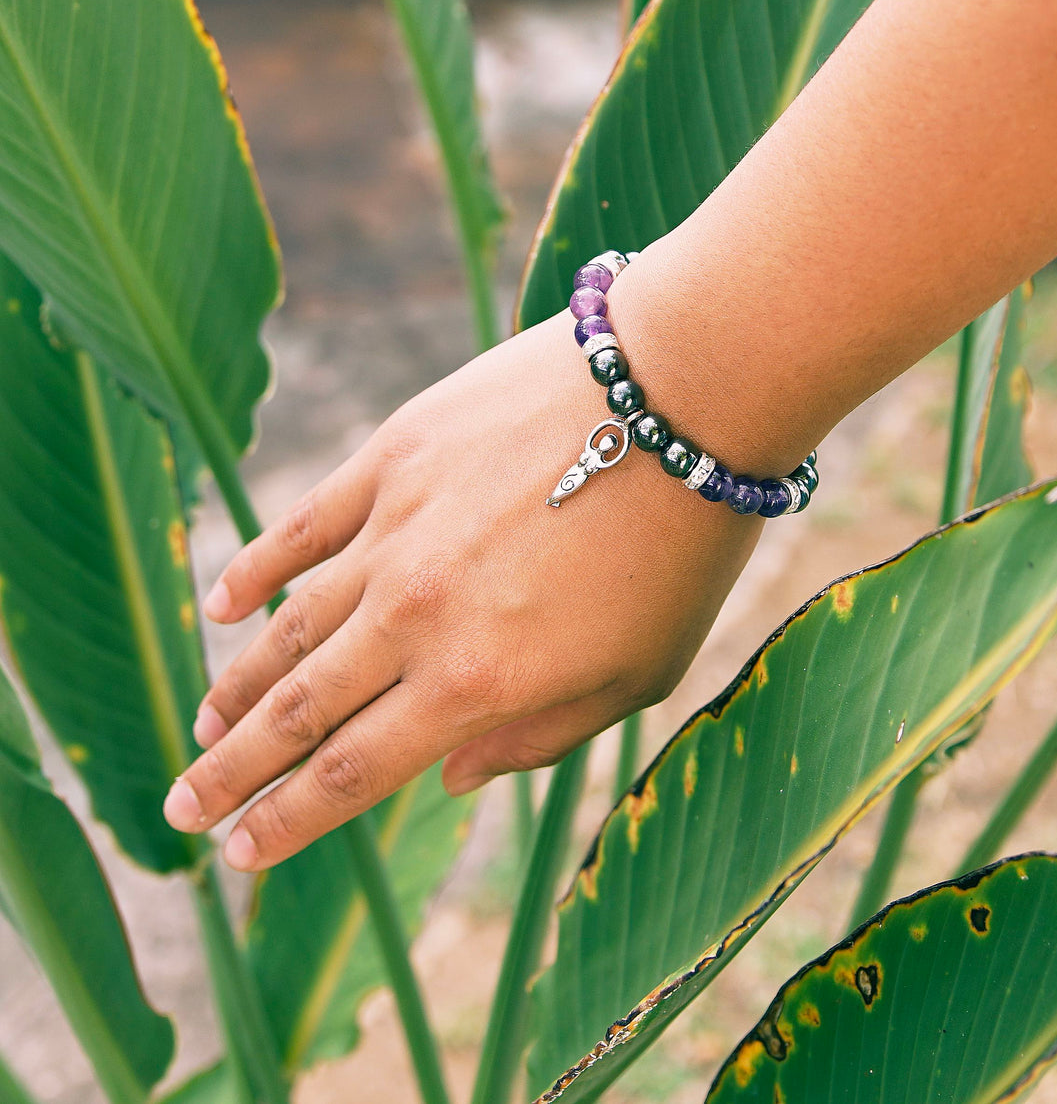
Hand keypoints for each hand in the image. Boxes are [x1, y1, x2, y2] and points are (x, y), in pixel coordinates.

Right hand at [163, 309, 761, 870]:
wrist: (682, 399)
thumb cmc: (682, 549)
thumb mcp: (637, 675)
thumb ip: (540, 738)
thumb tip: (454, 780)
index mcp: (477, 685)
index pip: (352, 773)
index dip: (285, 822)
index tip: (237, 852)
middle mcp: (417, 618)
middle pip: (300, 711)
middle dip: (233, 769)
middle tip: (179, 806)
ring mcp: (395, 532)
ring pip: (289, 626)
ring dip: (239, 684)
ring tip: (205, 726)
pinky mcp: (394, 457)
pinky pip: (303, 525)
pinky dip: (254, 566)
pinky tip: (218, 602)